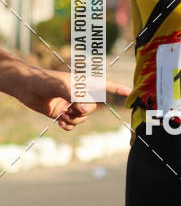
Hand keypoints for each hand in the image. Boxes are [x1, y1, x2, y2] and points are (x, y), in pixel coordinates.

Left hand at [13, 62, 129, 130]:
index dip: (118, 89)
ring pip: (82, 118)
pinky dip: (67, 126)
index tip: (131, 92)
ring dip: (73, 120)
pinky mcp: (61, 114)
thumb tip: (85, 109)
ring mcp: (70, 105)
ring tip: (62, 114)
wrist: (24, 86)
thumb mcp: (60, 85)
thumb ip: (75, 96)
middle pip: (92, 108)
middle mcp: (79, 94)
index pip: (104, 86)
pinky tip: (59, 122)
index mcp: (82, 83)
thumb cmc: (42, 79)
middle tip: (71, 108)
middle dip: (84, 111)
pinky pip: (72, 125)